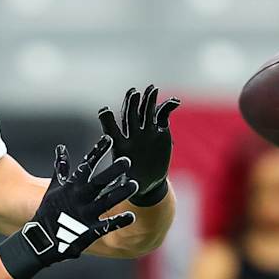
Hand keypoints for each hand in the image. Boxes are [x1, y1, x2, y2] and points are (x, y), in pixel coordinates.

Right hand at [0, 136, 136, 278]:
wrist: (41, 239)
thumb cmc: (48, 211)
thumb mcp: (53, 188)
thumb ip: (60, 168)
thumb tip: (61, 148)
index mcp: (71, 187)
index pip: (86, 165)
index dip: (97, 152)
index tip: (108, 139)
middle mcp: (79, 199)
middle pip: (99, 182)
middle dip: (113, 171)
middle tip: (127, 161)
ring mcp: (85, 215)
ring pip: (106, 201)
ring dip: (121, 193)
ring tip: (134, 185)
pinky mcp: (89, 231)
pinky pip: (107, 225)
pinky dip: (119, 221)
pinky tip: (131, 216)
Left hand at [96, 85, 178, 207]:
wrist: (148, 183)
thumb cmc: (131, 185)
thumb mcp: (124, 185)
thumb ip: (121, 183)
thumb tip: (114, 188)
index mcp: (120, 145)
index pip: (111, 130)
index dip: (108, 121)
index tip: (104, 111)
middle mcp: (132, 135)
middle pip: (131, 116)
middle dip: (132, 105)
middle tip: (133, 94)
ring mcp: (146, 131)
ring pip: (147, 111)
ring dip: (149, 100)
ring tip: (152, 90)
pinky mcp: (161, 130)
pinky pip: (164, 115)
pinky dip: (168, 107)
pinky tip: (175, 101)